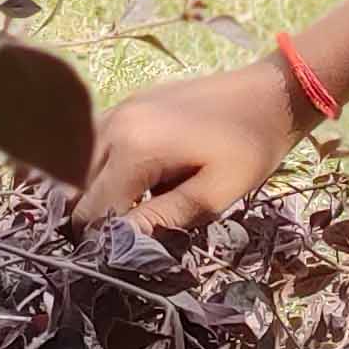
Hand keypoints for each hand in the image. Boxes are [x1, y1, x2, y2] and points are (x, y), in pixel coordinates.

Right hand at [74, 57, 305, 232]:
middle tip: (132, 236)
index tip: (127, 255)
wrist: (269, 93)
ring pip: (79, 167)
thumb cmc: (250, 147)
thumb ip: (162, 220)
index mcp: (134, 148)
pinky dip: (102, 170)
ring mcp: (117, 110)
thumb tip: (119, 246)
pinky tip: (135, 183)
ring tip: (133, 211)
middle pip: (78, 190)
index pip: (93, 212)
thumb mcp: (213, 194)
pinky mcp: (126, 105)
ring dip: (97, 194)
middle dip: (97, 219)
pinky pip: (94, 145)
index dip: (104, 242)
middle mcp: (114, 125)